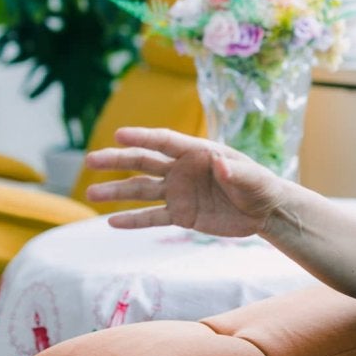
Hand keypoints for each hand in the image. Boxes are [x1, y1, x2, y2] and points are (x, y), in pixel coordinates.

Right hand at [86, 126, 287, 236]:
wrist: (265, 212)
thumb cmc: (261, 186)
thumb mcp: (252, 178)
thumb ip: (235, 172)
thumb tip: (220, 163)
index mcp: (199, 153)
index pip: (166, 142)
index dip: (143, 137)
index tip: (118, 134)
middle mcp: (183, 170)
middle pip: (145, 162)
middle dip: (118, 160)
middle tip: (91, 159)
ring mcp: (180, 193)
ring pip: (142, 190)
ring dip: (117, 192)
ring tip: (91, 192)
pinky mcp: (182, 215)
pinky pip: (153, 217)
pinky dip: (133, 220)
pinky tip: (111, 221)